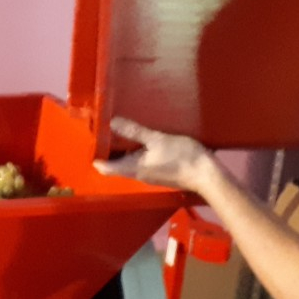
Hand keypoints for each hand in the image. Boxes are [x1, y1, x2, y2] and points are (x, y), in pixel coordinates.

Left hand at [94, 118, 214, 193]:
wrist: (206, 175)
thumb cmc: (181, 157)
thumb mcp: (157, 139)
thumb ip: (134, 131)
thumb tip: (111, 123)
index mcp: (133, 168)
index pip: (106, 168)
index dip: (96, 157)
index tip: (92, 141)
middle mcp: (138, 174)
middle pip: (116, 165)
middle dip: (109, 150)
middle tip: (103, 130)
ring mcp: (149, 175)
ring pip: (129, 163)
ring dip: (123, 150)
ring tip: (119, 130)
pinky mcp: (159, 172)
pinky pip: (142, 162)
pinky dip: (137, 151)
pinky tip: (141, 139)